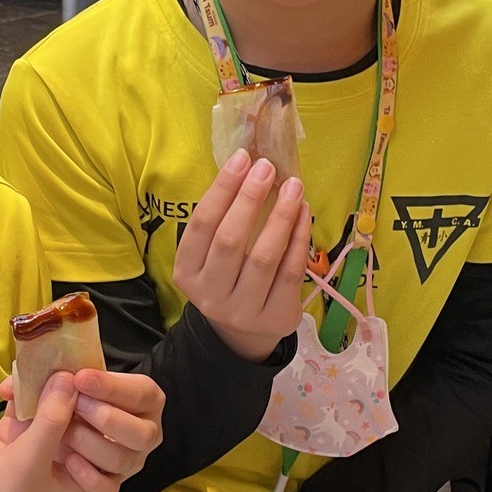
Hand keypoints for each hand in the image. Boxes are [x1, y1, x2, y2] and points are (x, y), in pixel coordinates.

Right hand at [0, 367, 161, 491]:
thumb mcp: (31, 463)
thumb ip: (52, 420)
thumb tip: (68, 378)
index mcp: (83, 471)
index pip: (104, 433)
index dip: (101, 405)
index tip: (90, 378)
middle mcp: (64, 454)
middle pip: (79, 413)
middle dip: (71, 389)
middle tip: (60, 364)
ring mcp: (37, 443)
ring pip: (50, 404)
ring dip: (42, 386)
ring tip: (35, 365)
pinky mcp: (12, 434)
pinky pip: (22, 405)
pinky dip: (17, 392)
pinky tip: (7, 384)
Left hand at [50, 367, 164, 491]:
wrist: (24, 453)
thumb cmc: (42, 412)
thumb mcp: (42, 396)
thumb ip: (53, 391)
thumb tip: (63, 380)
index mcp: (136, 400)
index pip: (143, 393)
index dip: (114, 387)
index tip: (81, 379)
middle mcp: (136, 431)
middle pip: (144, 434)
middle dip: (107, 418)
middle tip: (75, 406)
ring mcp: (123, 461)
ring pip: (123, 460)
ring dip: (89, 444)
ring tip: (63, 433)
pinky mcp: (105, 484)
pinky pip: (108, 489)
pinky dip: (88, 477)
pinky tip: (68, 462)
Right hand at [173, 150, 311, 363]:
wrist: (243, 333)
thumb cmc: (228, 277)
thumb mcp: (212, 255)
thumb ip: (223, 219)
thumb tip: (249, 166)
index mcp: (187, 272)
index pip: (201, 224)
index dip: (222, 189)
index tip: (242, 157)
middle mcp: (210, 294)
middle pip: (230, 240)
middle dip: (250, 199)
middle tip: (268, 167)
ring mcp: (243, 310)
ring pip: (264, 258)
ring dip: (281, 217)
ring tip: (294, 187)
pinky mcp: (275, 318)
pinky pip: (291, 273)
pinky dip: (300, 240)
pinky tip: (304, 214)